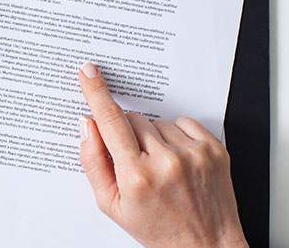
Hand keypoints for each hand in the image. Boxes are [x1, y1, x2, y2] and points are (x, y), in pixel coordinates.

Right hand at [78, 62, 246, 247]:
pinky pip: (183, 122)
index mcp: (136, 176)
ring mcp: (193, 154)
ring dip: (153, 137)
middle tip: (135, 161)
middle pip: (132, 120)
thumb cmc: (156, 228)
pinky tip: (176, 159)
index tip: (88, 72)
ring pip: (157, 122)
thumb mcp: (110, 204)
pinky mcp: (213, 150)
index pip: (110, 122)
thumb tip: (88, 125)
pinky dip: (176, 136)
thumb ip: (93, 162)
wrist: (205, 246)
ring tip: (160, 166)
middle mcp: (166, 162)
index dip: (96, 93)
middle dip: (127, 134)